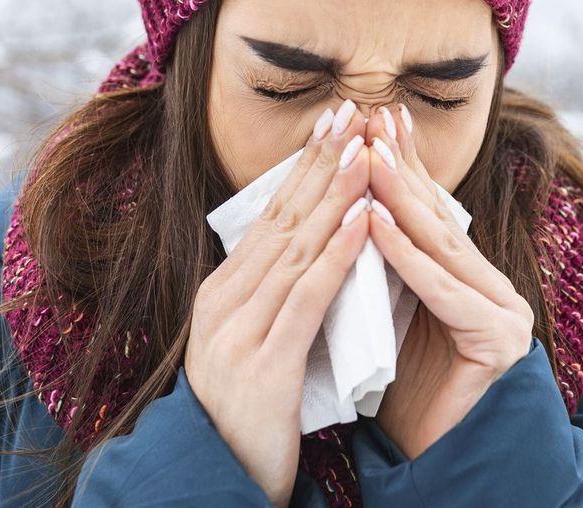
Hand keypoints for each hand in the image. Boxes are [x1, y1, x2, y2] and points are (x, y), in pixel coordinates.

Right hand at [185, 99, 372, 506]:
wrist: (217, 479)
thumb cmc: (246, 413)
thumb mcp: (253, 342)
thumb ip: (275, 296)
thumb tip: (313, 247)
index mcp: (222, 292)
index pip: (270, 217)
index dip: (304, 168)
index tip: (333, 125)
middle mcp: (224, 301)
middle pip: (281, 218)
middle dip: (320, 162)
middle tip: (351, 112)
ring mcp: (238, 330)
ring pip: (294, 247)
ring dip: (334, 195)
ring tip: (365, 151)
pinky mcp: (262, 362)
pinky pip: (305, 297)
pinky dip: (335, 254)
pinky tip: (359, 221)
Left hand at [363, 104, 535, 460]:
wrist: (436, 460)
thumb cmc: (404, 395)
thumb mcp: (386, 317)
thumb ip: (382, 271)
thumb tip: (349, 212)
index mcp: (466, 281)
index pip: (427, 215)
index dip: (401, 166)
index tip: (374, 120)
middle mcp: (491, 288)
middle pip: (435, 219)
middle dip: (400, 166)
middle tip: (372, 116)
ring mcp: (501, 312)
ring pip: (440, 245)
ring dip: (398, 197)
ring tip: (366, 155)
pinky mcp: (498, 340)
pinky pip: (442, 290)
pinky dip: (405, 255)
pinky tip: (376, 222)